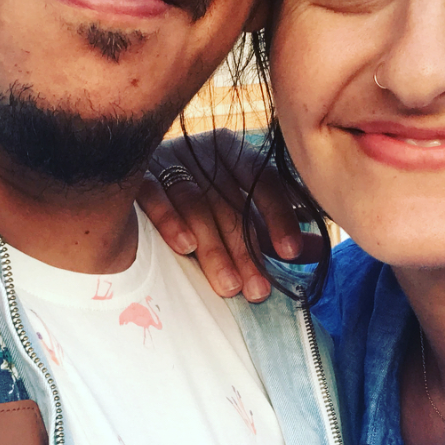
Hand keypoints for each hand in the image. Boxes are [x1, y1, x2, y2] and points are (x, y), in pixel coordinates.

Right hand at [139, 130, 322, 301]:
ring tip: (229, 285)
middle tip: (257, 291)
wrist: (128, 173)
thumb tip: (317, 246)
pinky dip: (169, 219)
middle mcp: (201, 152)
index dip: (279, 216)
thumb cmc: (198, 201)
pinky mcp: (136, 174)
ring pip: (196, 204)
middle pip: (230, 202)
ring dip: (214, 248)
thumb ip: (274, 229)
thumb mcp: (240, 213)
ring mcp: (167, 160)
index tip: (290, 252)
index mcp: (232, 153)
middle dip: (246, 251)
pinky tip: (184, 247)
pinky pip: (153, 194)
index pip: (264, 179)